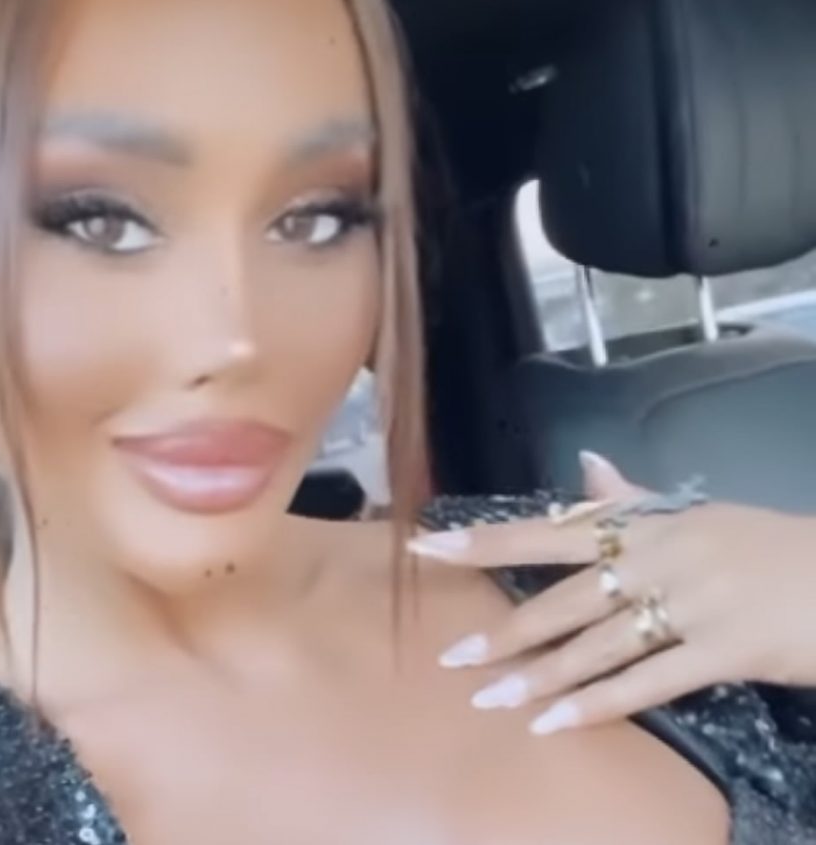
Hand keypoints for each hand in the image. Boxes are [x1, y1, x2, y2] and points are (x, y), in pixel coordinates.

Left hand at [408, 452, 815, 734]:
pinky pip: (649, 683)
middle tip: (451, 655)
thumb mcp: (696, 516)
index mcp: (647, 524)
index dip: (488, 540)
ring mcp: (691, 605)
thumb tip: (585, 468)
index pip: (551, 529)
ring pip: (597, 646)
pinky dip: (598, 705)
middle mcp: (658, 559)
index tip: (429, 546)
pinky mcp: (725, 651)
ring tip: (489, 699)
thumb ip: (633, 501)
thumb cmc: (764, 544)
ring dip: (538, 676)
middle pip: (564, 596)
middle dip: (505, 630)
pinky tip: (554, 724)